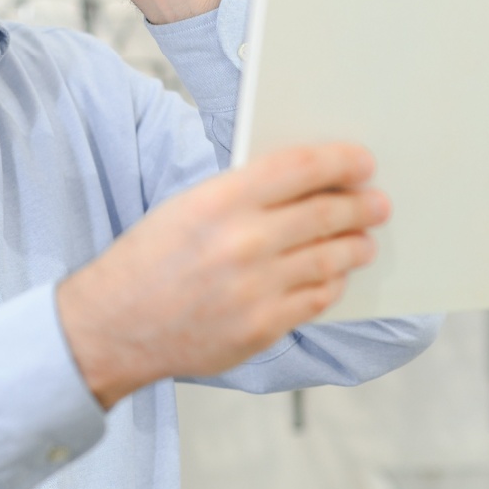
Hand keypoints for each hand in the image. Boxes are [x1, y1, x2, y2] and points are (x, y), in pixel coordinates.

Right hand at [55, 144, 388, 408]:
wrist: (110, 327)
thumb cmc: (148, 261)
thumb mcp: (185, 208)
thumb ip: (242, 194)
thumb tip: (306, 183)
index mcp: (219, 201)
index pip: (299, 168)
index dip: (340, 161)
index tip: (363, 161)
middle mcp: (242, 242)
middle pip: (325, 213)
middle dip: (360, 206)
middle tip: (378, 203)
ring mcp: (255, 289)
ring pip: (330, 258)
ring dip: (355, 246)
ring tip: (364, 241)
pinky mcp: (262, 328)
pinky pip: (316, 299)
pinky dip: (331, 284)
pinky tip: (333, 276)